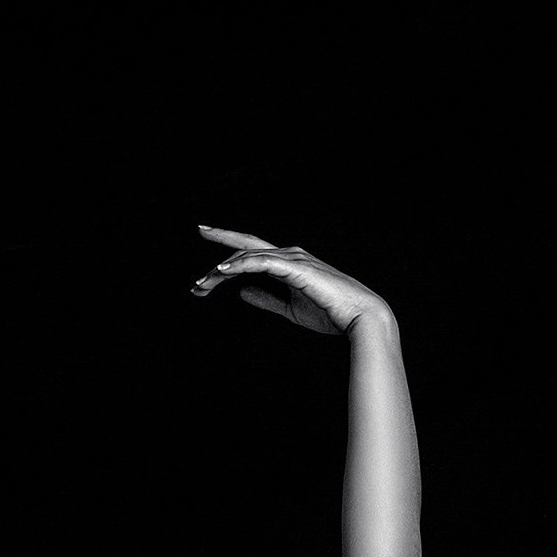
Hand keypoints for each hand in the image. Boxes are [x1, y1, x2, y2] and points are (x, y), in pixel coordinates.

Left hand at [190, 228, 389, 336]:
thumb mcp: (289, 308)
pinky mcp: (295, 268)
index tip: (207, 265)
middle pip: (247, 245)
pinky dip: (241, 264)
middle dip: (221, 240)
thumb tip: (242, 293)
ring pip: (249, 255)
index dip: (229, 253)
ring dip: (223, 268)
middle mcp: (288, 255)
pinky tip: (223, 271)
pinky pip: (262, 261)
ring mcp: (292, 259)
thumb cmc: (329, 313)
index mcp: (287, 263)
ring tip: (202, 282)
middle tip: (199, 239)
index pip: (253, 252)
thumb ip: (266, 299)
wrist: (357, 316)